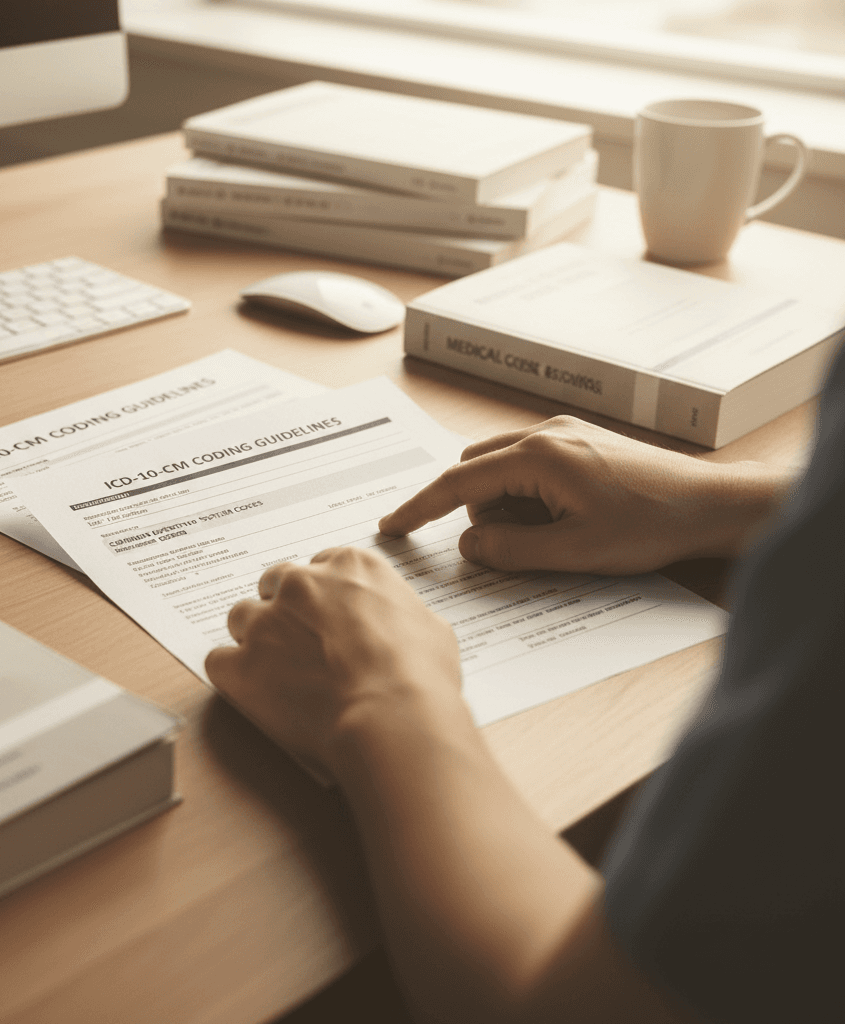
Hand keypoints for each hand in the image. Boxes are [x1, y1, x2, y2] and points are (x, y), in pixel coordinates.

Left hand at [204, 546, 466, 779]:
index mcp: (350, 565)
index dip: (324, 596)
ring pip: (243, 617)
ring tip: (278, 673)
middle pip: (277, 583)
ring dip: (256, 640)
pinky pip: (220, 660)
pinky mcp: (241, 664)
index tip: (328, 618)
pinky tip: (255, 694)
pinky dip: (233, 676)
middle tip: (302, 644)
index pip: (322, 566)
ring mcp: (266, 622)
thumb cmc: (420, 676)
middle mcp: (302, 582)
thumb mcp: (430, 625)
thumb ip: (398, 612)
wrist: (393, 718)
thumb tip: (398, 626)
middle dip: (285, 610)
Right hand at [379, 415, 791, 574]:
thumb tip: (469, 547)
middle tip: (519, 548)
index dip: (419, 508)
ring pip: (499, 468)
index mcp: (537, 457)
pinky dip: (526, 494)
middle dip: (479, 513)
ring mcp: (562, 432)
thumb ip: (510, 550)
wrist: (712, 503)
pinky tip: (564, 517)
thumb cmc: (650, 525)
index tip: (390, 527)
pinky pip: (527, 464)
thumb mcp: (574, 552)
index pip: (457, 483)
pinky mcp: (578, 439)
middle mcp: (542, 433)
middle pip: (474, 472)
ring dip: (506, 506)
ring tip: (557, 534)